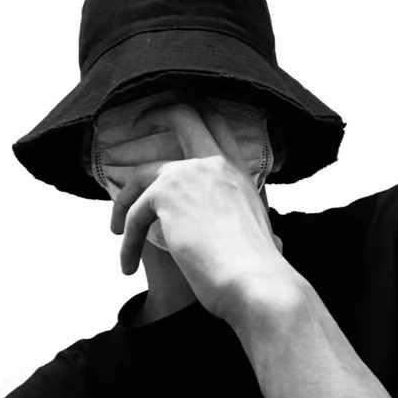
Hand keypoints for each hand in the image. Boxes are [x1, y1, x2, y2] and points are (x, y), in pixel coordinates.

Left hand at [110, 102, 290, 322]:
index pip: (217, 125)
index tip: (172, 118)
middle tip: (138, 123)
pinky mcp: (166, 195)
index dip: (195, 114)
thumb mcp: (265, 234)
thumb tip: (278, 243)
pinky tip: (128, 265)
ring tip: (119, 231)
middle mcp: (215, 164)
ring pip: (142, 175)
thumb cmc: (259, 269)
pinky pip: (134, 215)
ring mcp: (190, 174)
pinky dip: (127, 242)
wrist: (256, 283)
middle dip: (157, 113)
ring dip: (124, 203)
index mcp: (238, 172)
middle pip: (184, 115)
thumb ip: (258, 230)